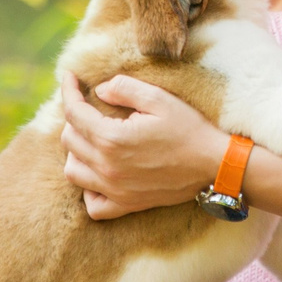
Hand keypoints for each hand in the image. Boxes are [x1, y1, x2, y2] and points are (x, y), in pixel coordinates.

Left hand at [57, 72, 229, 221]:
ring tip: (93, 138)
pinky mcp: (126, 205)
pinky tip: (99, 174)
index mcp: (112, 138)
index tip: (69, 77)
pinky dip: (88, 189)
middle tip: (91, 107)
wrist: (213, 165)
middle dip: (75, 118)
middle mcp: (107, 167)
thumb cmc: (188, 129)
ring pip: (73, 172)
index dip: (68, 90)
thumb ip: (124, 87)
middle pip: (69, 140)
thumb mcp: (159, 98)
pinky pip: (93, 204)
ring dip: (76, 151)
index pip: (74, 112)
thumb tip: (100, 89)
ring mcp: (115, 190)